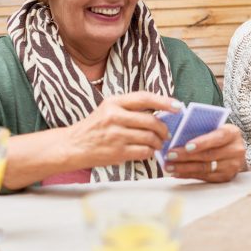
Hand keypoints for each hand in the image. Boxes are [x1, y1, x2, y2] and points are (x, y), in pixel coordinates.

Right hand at [66, 91, 180, 167]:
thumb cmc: (95, 127)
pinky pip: (144, 151)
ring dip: (159, 142)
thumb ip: (131, 108)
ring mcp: (116, 135)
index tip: (178, 106)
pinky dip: (150, 152)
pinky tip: (148, 151)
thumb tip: (161, 110)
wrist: (72, 146)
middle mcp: (114, 116)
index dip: (164, 101)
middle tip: (166, 133)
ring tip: (157, 143)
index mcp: (114, 102)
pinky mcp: (117, 152)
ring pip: (150, 137)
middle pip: (151, 121)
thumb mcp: (109, 109)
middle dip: (164, 129)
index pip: (144, 98)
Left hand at [164, 124, 245, 182]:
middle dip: (186, 156)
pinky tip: (177, 173)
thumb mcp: (215, 128)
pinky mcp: (226, 177)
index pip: (217, 137)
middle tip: (169, 155)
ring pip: (205, 168)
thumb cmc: (218, 136)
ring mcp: (232, 166)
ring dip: (184, 168)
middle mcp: (235, 150)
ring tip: (169, 166)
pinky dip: (189, 175)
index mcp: (233, 133)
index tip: (187, 146)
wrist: (234, 150)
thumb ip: (201, 130)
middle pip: (208, 155)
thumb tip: (177, 136)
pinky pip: (204, 177)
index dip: (202, 142)